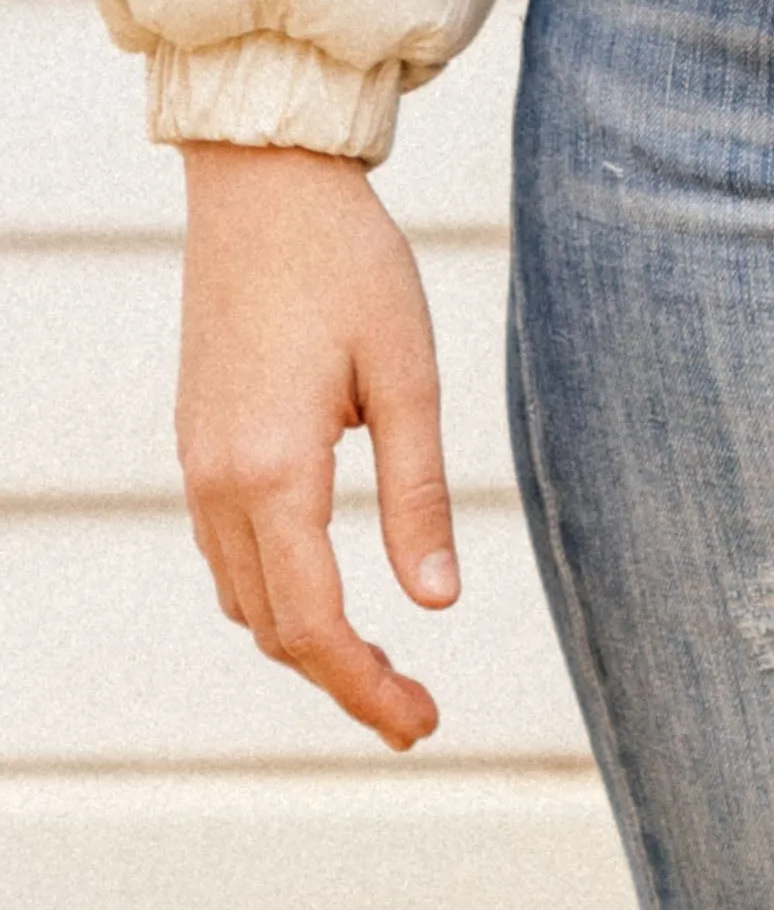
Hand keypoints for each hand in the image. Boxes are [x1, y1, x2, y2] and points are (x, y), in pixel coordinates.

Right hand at [177, 148, 456, 753]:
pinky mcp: (199, 442)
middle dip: (342, 679)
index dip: (366, 687)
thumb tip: (439, 601)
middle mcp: (219, 484)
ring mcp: (198, 465)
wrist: (265, 185)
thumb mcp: (407, 376)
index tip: (422, 725)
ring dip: (306, 640)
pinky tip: (329, 587)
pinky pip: (228, 552)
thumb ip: (420, 495)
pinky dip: (277, 592)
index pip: (313, 626)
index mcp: (272, 475)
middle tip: (416, 710)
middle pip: (273, 629)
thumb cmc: (349, 266)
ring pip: (244, 597)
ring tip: (383, 657)